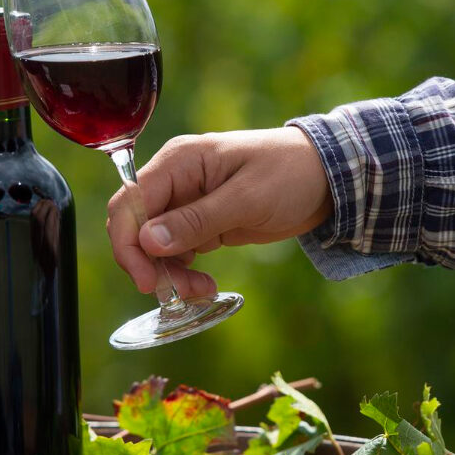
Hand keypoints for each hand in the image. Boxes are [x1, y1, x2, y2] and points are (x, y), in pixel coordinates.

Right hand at [107, 127, 331, 295]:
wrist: (327, 178)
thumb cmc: (290, 174)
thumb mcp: (247, 199)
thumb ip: (196, 220)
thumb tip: (147, 241)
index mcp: (178, 161)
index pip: (129, 203)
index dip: (127, 244)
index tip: (146, 281)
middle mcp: (174, 180)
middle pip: (135, 227)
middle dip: (149, 264)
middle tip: (178, 293)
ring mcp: (186, 202)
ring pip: (153, 246)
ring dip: (169, 274)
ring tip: (202, 291)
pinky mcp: (200, 222)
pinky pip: (175, 252)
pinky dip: (183, 272)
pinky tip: (205, 285)